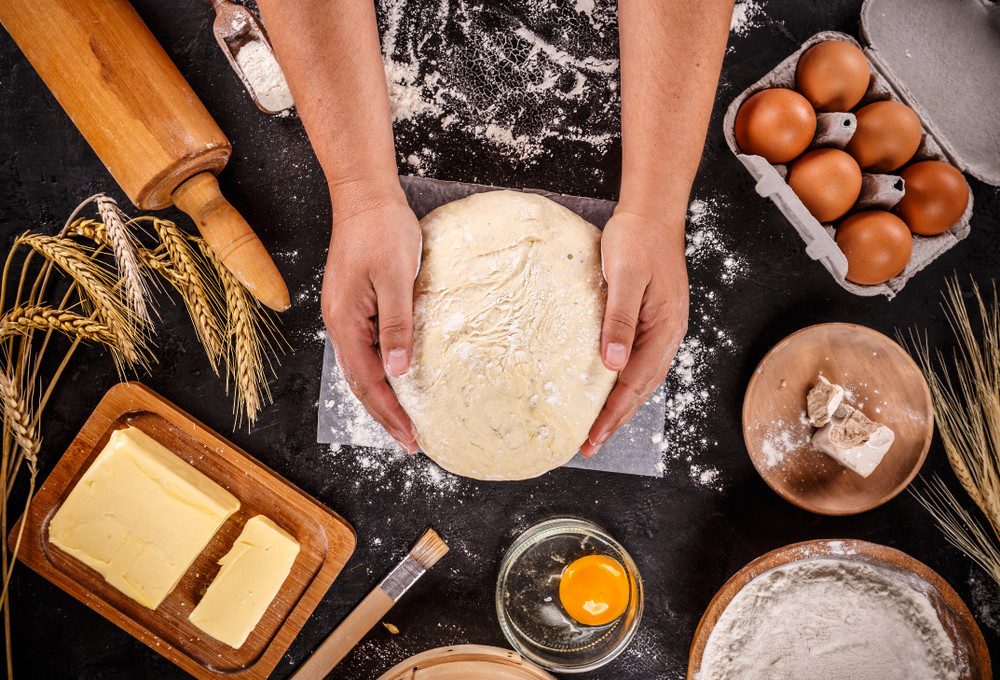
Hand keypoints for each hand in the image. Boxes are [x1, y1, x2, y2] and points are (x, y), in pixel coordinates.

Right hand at [321, 186, 421, 453]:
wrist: (365, 196)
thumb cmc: (382, 231)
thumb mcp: (395, 279)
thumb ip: (397, 325)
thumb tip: (398, 371)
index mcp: (346, 322)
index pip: (369, 382)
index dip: (390, 413)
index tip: (411, 437)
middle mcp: (340, 324)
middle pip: (361, 383)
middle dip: (385, 415)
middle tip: (410, 441)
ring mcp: (346, 315)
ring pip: (361, 369)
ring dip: (382, 397)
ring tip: (403, 421)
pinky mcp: (355, 305)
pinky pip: (365, 350)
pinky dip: (380, 373)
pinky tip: (396, 379)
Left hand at [580, 208, 688, 457]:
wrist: (652, 213)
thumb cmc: (637, 240)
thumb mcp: (625, 277)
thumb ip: (619, 320)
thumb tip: (612, 365)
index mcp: (664, 329)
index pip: (634, 384)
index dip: (612, 414)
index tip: (591, 437)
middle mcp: (668, 335)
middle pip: (641, 389)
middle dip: (615, 420)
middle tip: (589, 445)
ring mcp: (662, 329)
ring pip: (641, 379)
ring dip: (620, 405)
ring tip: (598, 427)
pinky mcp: (653, 321)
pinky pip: (639, 362)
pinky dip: (624, 383)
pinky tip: (609, 388)